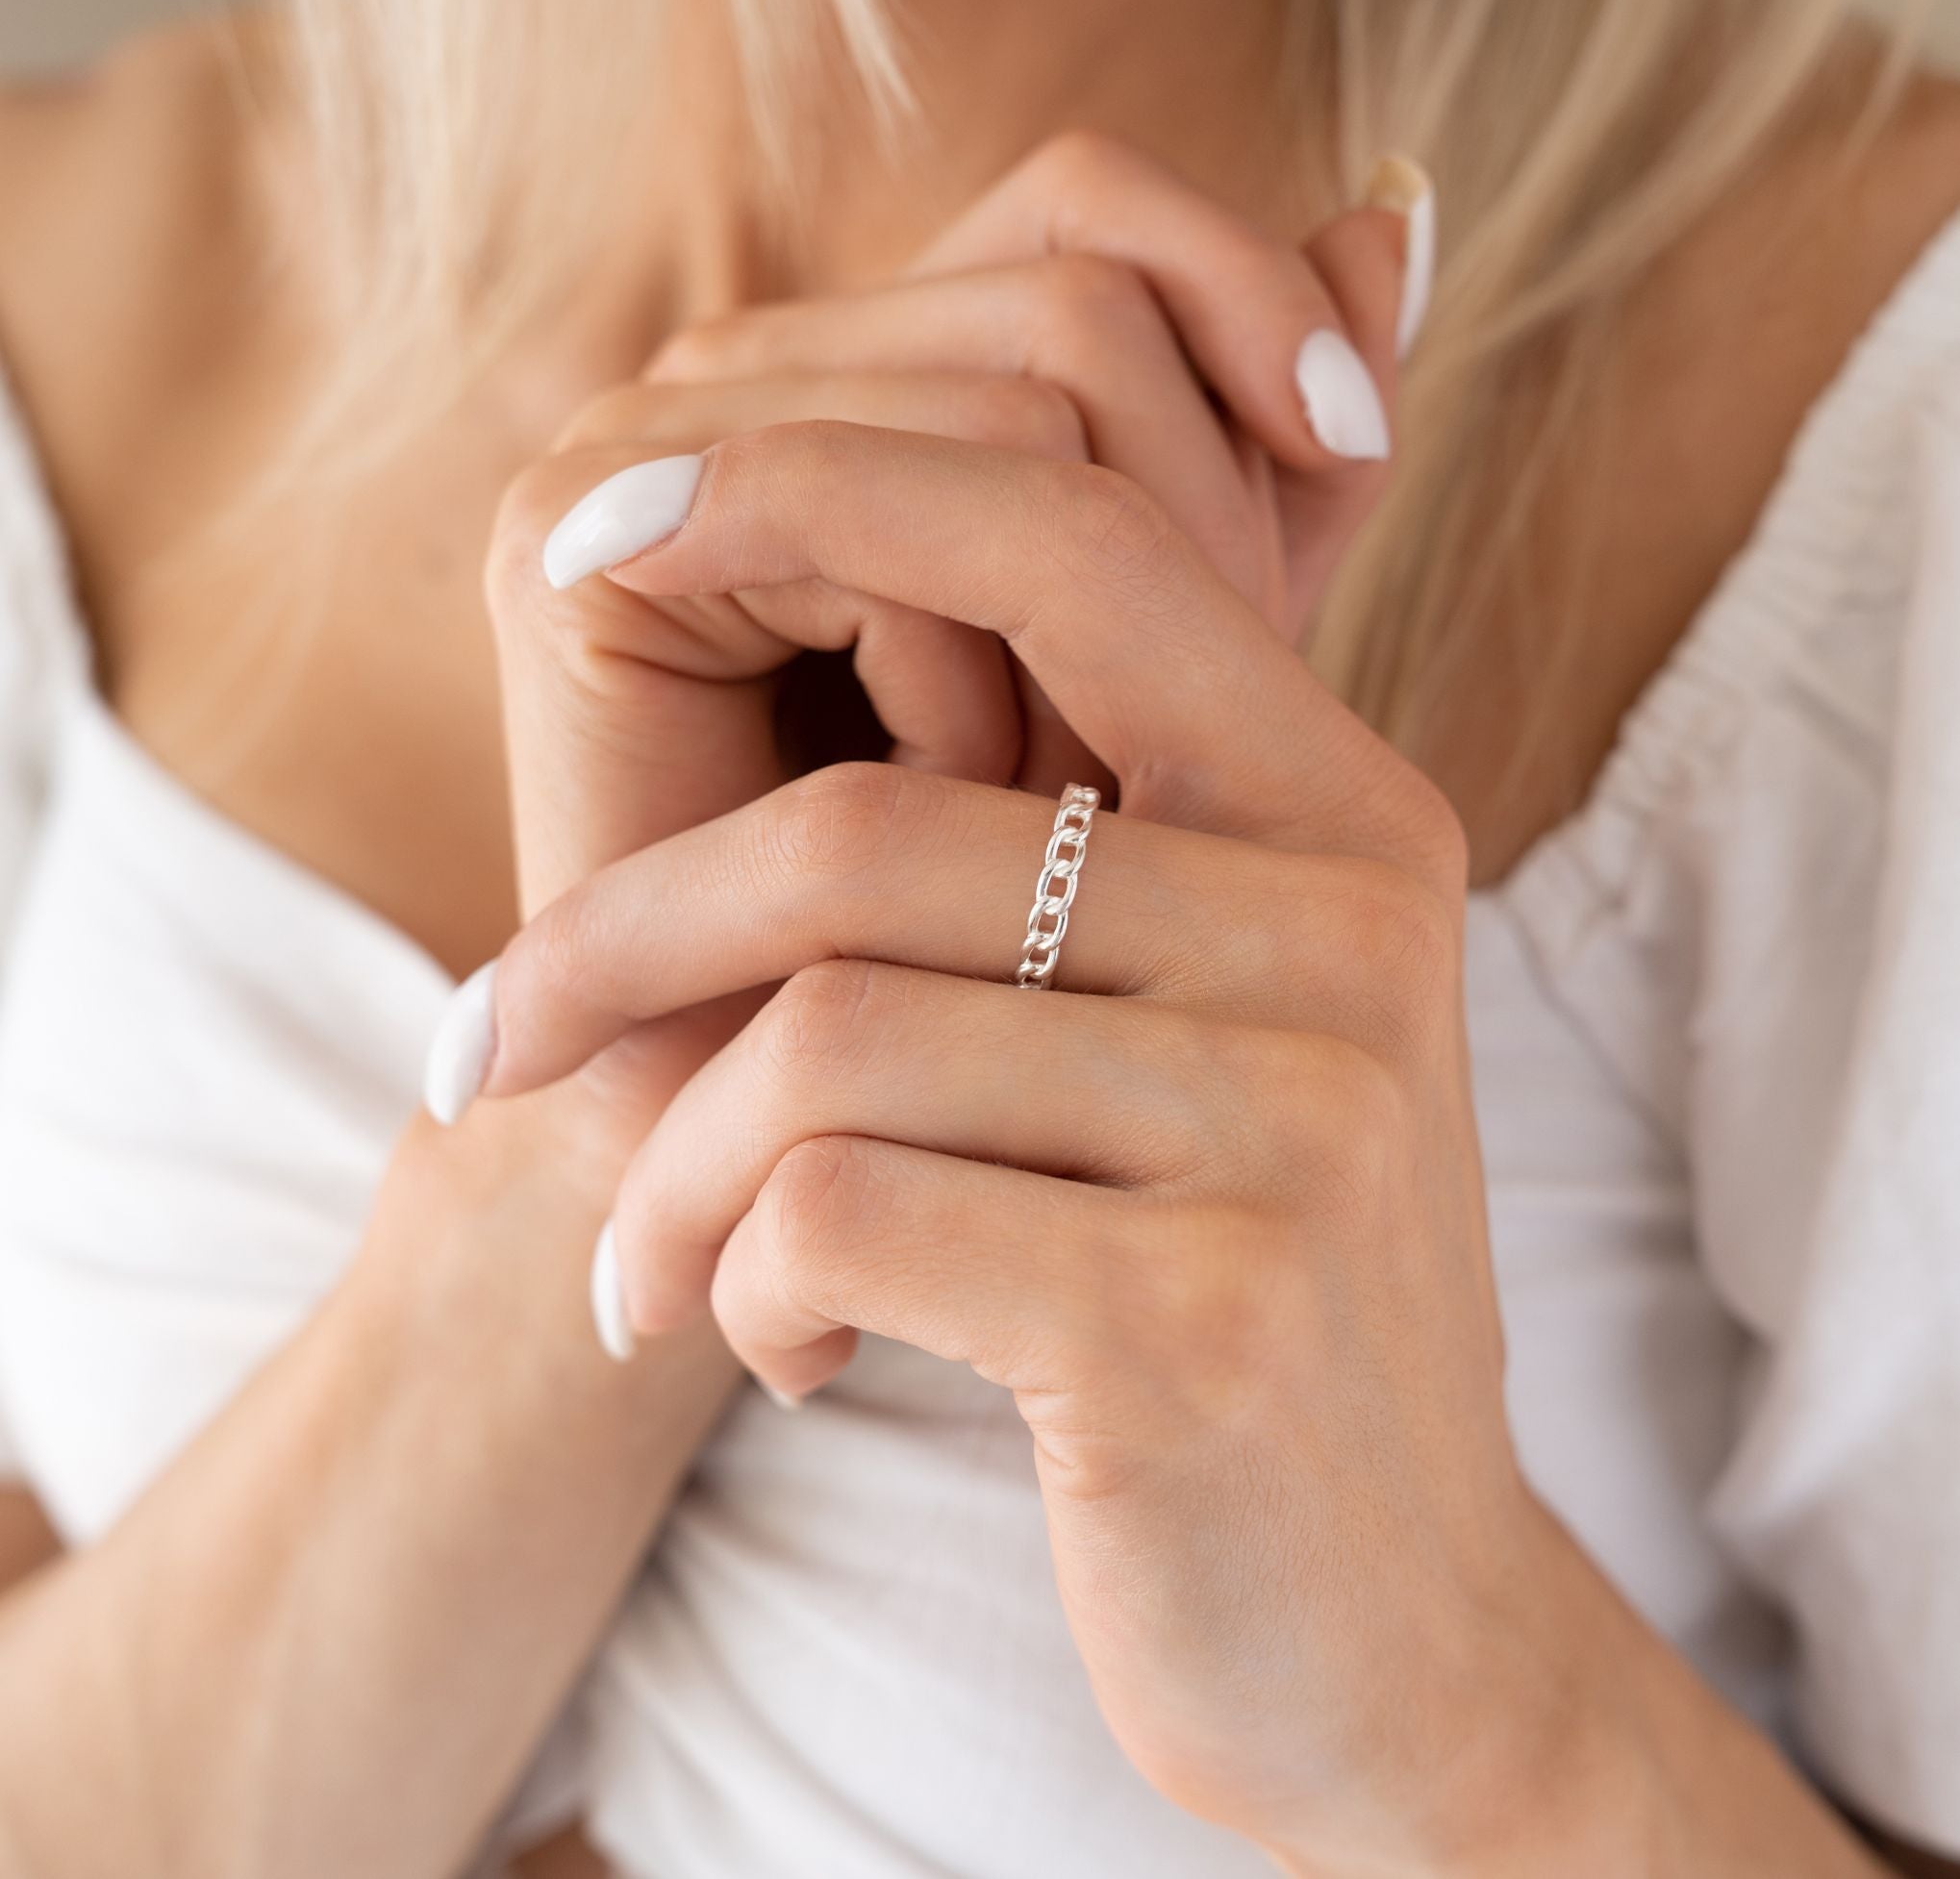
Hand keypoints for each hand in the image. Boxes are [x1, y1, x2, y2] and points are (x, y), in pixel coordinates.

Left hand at [458, 418, 1582, 1873]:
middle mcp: (1348, 929)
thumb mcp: (1207, 1026)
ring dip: (668, 1170)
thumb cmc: (1235, 1289)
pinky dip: (741, 1283)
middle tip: (485, 1050)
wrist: (1397, 1627)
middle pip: (870, 831)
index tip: (592, 532)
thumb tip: (802, 595)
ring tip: (659, 1271)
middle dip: (617, 938)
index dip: (809, 488)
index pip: (1067, 538)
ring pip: (819, 1040)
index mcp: (1344, 813)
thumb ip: (1082, 838)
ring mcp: (1296, 1122)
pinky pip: (836, 1213)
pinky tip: (782, 1352)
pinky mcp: (1205, 1322)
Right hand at [490, 131, 1422, 913]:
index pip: (1093, 204)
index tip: (1360, 446)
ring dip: (1075, 649)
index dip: (1246, 300)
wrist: (800, 1118)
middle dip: (1189, 531)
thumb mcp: (1179, 672)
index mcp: (874, 366)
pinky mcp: (584, 539)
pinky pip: (901, 543)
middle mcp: (756, 364)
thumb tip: (1407, 207)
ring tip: (1032, 807)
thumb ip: (1269, 462)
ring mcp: (656, 435)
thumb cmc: (1004, 915)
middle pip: (1079, 299)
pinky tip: (930, 816)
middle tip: (1157, 743)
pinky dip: (962, 705)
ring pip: (1020, 406)